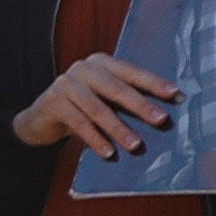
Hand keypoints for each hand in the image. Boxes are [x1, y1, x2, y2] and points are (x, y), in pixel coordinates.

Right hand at [13, 51, 178, 158]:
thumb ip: (125, 99)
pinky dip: (95, 139)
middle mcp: (84, 68)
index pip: (132, 72)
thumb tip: (162, 114)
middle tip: (161, 120)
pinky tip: (108, 153)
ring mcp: (66, 83)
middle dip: (140, 106)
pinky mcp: (53, 102)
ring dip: (119, 129)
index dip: (153, 83)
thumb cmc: (82, 108)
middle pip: (116, 88)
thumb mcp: (103, 98)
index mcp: (102, 63)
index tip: (175, 94)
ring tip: (135, 146)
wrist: (40, 118)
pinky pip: (79, 123)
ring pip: (98, 109)